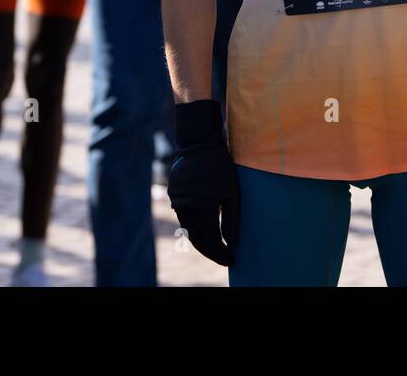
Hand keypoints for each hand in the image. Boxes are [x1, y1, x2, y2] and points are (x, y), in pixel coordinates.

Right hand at [166, 100, 239, 266]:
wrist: (199, 145)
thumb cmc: (220, 168)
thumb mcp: (232, 194)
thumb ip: (231, 221)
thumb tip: (232, 244)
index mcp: (202, 210)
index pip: (211, 242)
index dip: (221, 254)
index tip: (232, 261)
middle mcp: (186, 210)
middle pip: (197, 240)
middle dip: (211, 252)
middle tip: (225, 258)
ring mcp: (178, 204)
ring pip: (189, 231)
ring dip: (202, 241)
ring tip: (217, 247)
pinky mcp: (174, 198)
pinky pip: (184, 220)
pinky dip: (195, 229)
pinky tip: (205, 231)